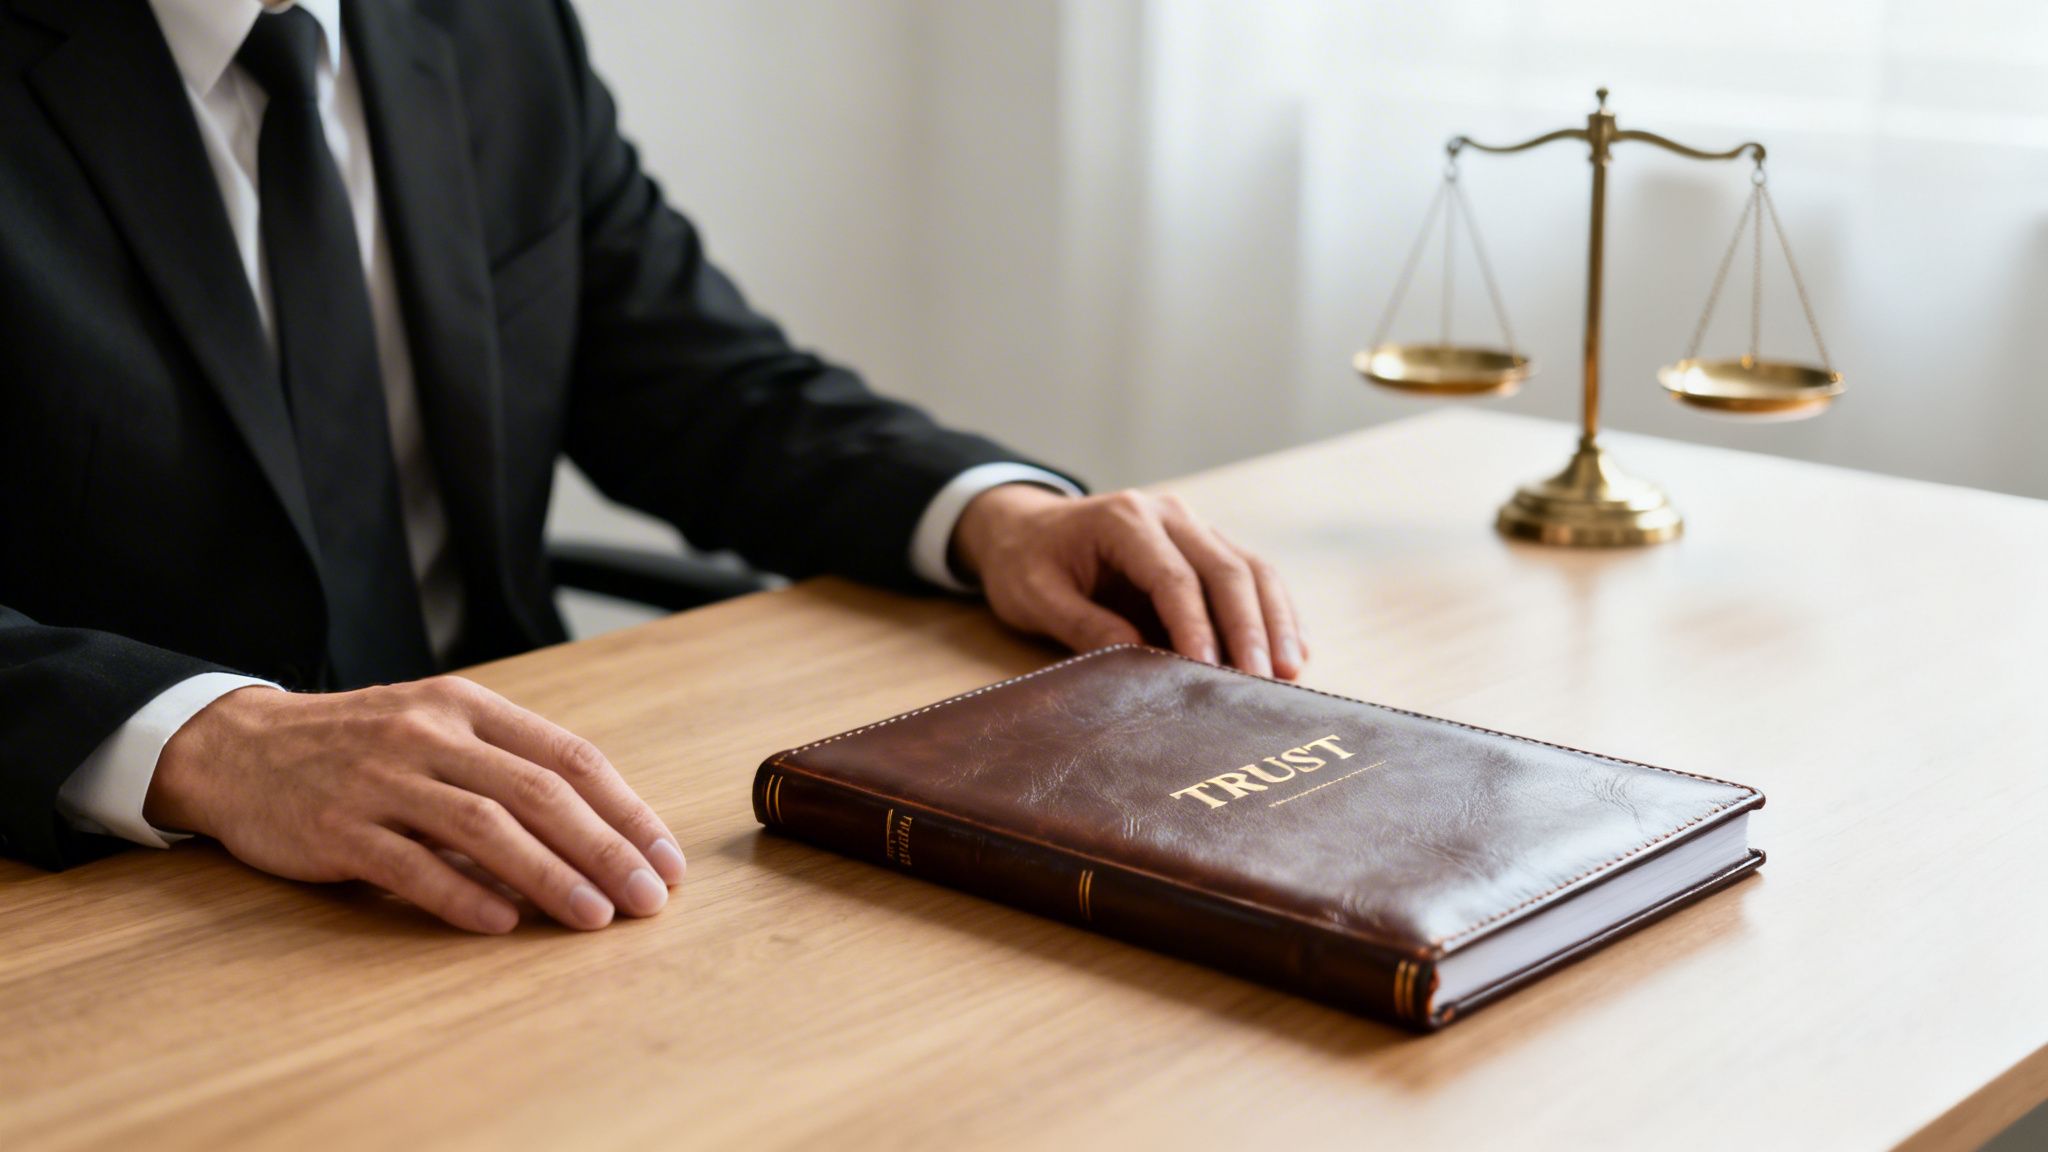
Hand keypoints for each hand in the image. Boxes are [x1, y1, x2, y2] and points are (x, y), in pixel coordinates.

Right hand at [146, 677, 684, 933]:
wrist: (239, 748)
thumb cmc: (359, 746)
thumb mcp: (437, 728)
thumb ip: (506, 766)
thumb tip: (598, 832)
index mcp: (467, 707)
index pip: (568, 757)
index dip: (625, 811)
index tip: (664, 859)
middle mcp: (430, 735)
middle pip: (538, 793)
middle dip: (605, 849)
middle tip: (647, 898)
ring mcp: (381, 779)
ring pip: (484, 828)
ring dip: (549, 876)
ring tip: (595, 917)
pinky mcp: (337, 827)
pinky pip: (410, 864)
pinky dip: (461, 894)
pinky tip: (503, 924)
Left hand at [951, 484, 1304, 679]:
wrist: (1026, 528)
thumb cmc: (1027, 562)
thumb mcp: (1035, 596)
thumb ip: (1083, 625)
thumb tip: (1137, 658)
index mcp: (1124, 519)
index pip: (1173, 577)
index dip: (1196, 626)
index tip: (1210, 671)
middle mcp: (1169, 514)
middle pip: (1226, 569)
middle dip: (1250, 628)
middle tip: (1267, 680)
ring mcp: (1193, 526)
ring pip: (1251, 569)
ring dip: (1275, 621)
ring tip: (1291, 671)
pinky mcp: (1205, 546)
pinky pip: (1251, 575)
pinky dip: (1276, 612)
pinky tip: (1295, 649)